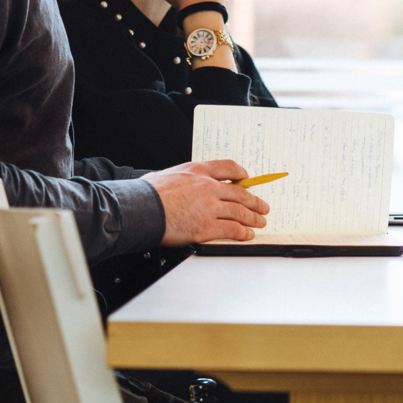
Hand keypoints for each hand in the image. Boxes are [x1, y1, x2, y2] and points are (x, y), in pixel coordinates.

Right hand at [147, 159, 269, 244]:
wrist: (140, 209)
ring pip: (240, 212)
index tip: (247, 179)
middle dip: (255, 201)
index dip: (241, 175)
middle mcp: (208, 187)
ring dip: (254, 218)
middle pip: (240, 193)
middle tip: (262, 206)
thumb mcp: (169, 174)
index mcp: (198, 171)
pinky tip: (248, 234)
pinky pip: (232, 229)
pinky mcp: (206, 227)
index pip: (228, 168)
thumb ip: (184, 179)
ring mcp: (209, 207)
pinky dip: (243, 232)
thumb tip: (186, 185)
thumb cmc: (147, 194)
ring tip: (260, 221)